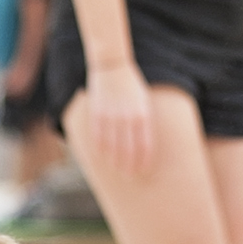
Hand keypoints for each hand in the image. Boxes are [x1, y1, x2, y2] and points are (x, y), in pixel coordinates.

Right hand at [80, 62, 154, 176]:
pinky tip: (102, 158)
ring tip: (117, 170)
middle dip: (130, 167)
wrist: (112, 66)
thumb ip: (144, 122)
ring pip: (112, 148)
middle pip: (129, 151)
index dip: (144, 161)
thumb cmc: (132, 85)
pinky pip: (98, 138)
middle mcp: (127, 118)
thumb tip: (143, 144)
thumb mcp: (144, 102)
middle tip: (130, 177)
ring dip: (115, 162)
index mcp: (143, 115)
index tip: (144, 171)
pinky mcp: (96, 115)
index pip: (145, 146)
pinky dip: (100, 151)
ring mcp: (111, 117)